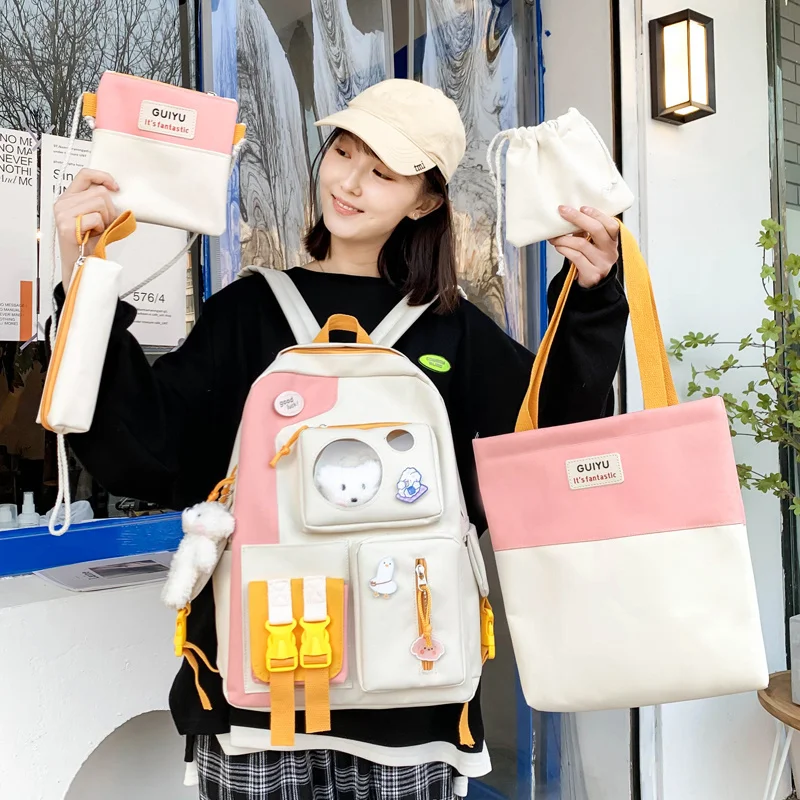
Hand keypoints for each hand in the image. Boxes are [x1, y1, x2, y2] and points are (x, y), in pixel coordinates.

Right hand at [53, 169, 118, 287]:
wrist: (80, 263)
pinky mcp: (67, 226)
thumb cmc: (87, 242)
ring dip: (106, 219)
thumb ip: (98, 203)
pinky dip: (101, 228)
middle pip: (99, 192)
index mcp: (67, 197)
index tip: (115, 187)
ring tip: (97, 229)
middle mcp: (62, 203)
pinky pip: (96, 218)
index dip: (103, 177)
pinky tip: (93, 235)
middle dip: (109, 209)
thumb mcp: (94, 218)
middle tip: (103, 223)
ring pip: (100, 203)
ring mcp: (63, 214)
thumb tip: (117, 192)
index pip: (84, 175)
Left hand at [549, 206, 619, 287]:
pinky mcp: (592, 274)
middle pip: (596, 230)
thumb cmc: (590, 259)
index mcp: (612, 240)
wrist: (592, 283)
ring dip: (564, 238)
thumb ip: (586, 231)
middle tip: (563, 212)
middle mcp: (610, 251)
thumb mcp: (592, 243)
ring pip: (581, 244)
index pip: (611, 224)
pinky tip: (558, 247)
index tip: (582, 207)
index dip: (597, 214)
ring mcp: (602, 263)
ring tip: (555, 237)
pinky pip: (576, 257)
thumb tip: (569, 214)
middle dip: (578, 218)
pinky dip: (564, 249)